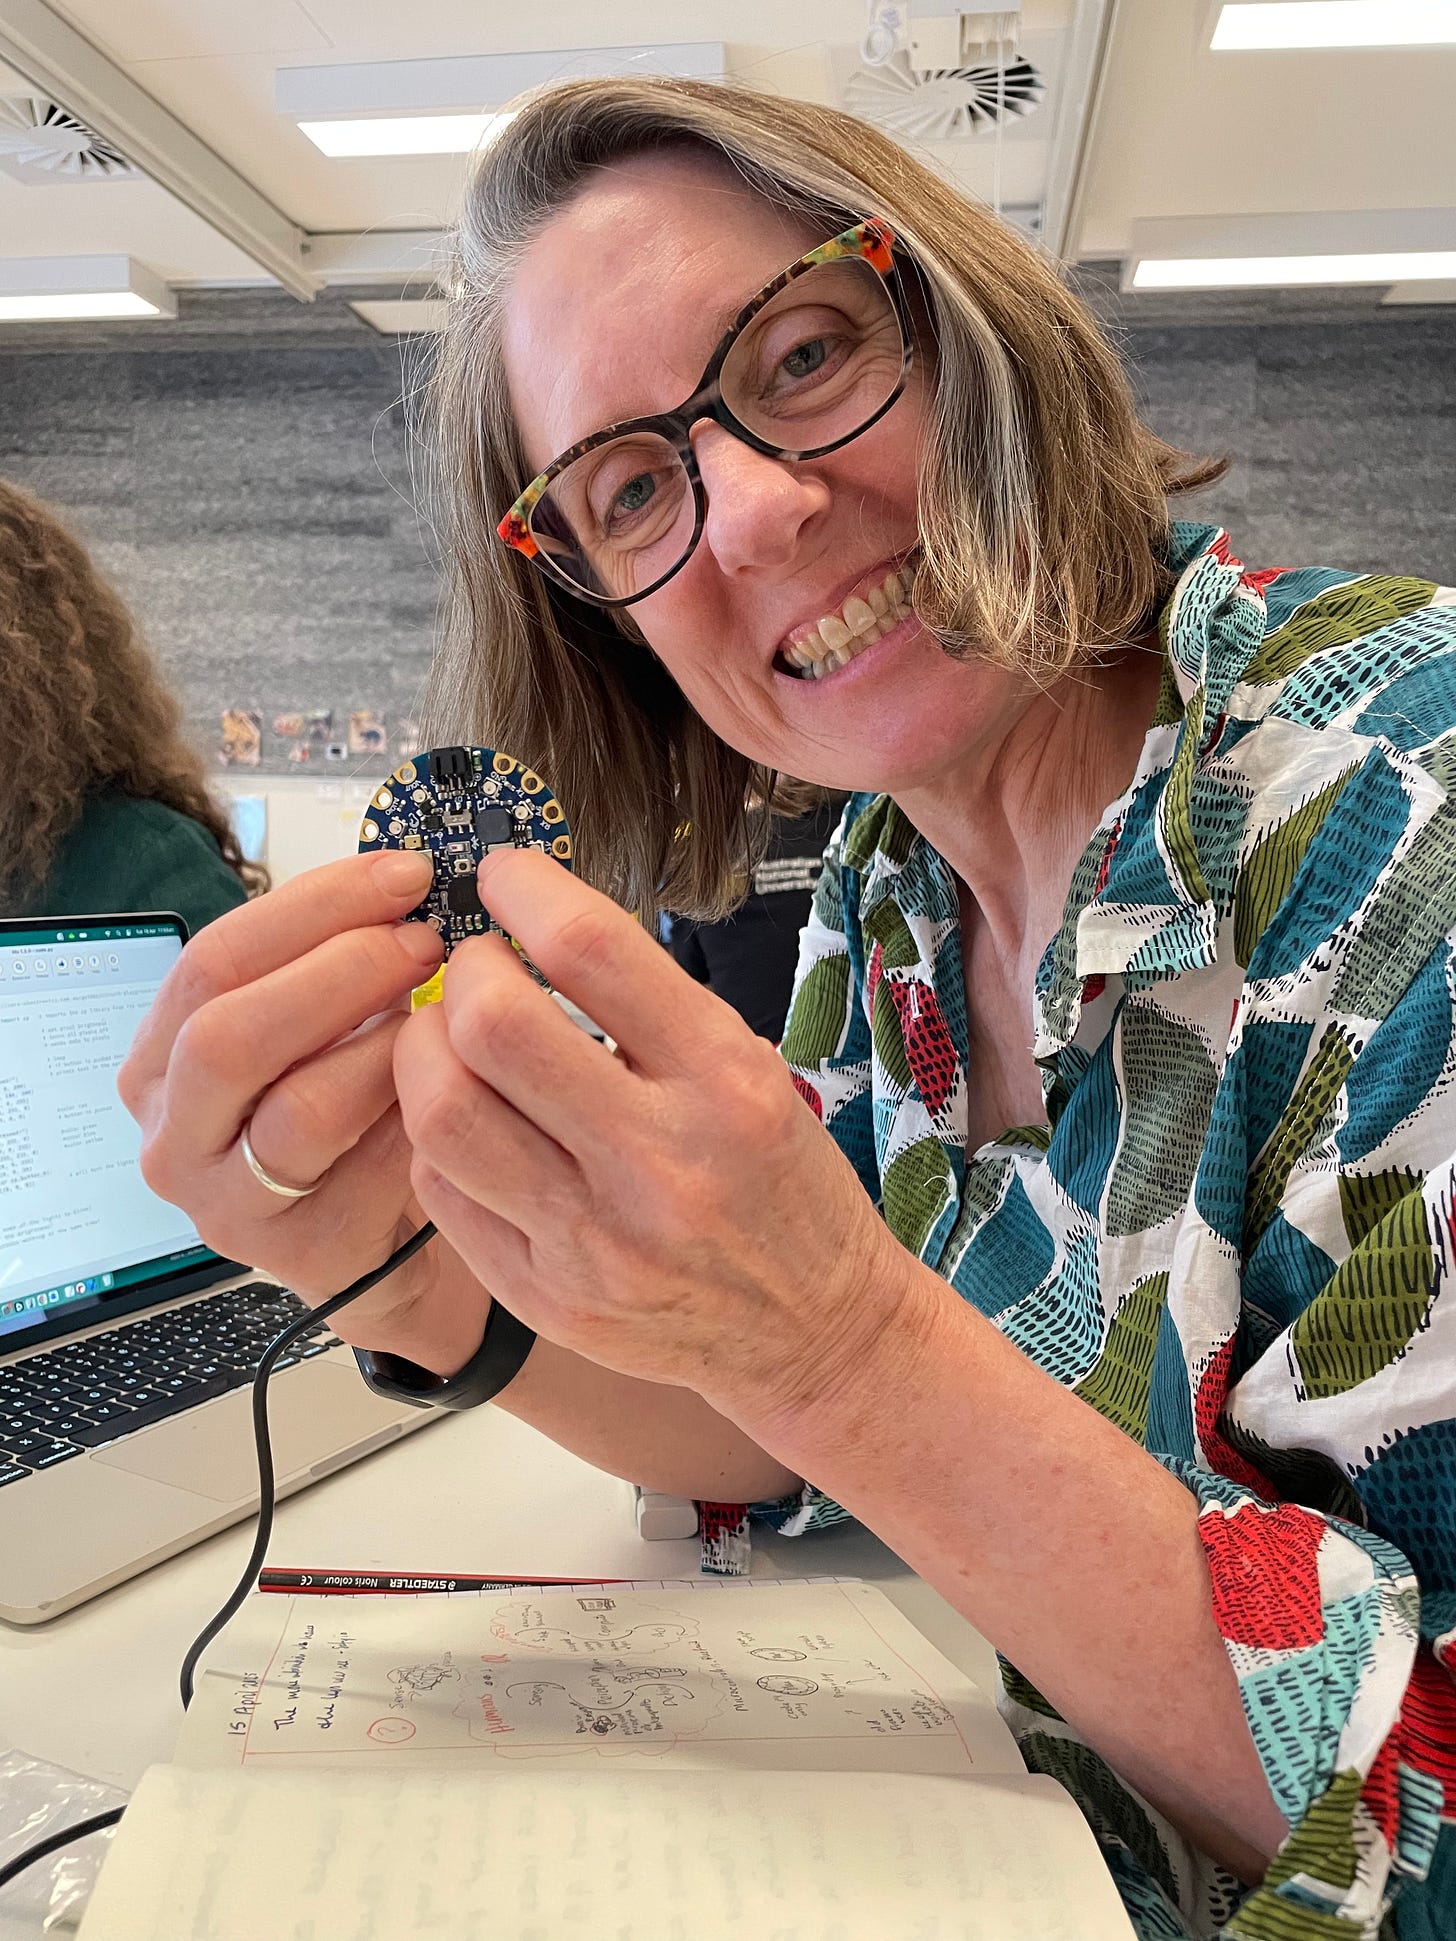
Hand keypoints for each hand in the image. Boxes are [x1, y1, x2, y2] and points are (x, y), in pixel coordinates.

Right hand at [119, 851, 486, 1364]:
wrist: (387, 1241)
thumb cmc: (356, 1113)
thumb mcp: (326, 1025)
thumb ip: (336, 957)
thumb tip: (405, 877)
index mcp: (163, 1054)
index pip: (215, 958)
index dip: (316, 906)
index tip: (401, 875)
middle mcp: (173, 1130)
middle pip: (229, 1032)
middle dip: (341, 969)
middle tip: (425, 941)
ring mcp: (225, 1200)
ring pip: (298, 1108)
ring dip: (386, 1046)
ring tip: (447, 1014)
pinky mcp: (294, 1249)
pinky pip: (366, 1170)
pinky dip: (415, 1116)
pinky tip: (455, 1086)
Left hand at [392, 848, 920, 1422]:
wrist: (813, 1330)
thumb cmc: (782, 1185)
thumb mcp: (751, 1070)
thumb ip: (648, 1007)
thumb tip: (533, 923)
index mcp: (723, 1081)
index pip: (590, 948)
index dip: (524, 888)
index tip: (504, 875)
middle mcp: (659, 1161)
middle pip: (492, 1026)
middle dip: (464, 972)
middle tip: (479, 970)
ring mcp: (594, 1240)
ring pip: (442, 1112)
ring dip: (424, 1050)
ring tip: (451, 1040)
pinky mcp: (546, 1296)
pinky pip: (442, 1189)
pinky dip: (439, 1135)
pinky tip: (473, 1122)